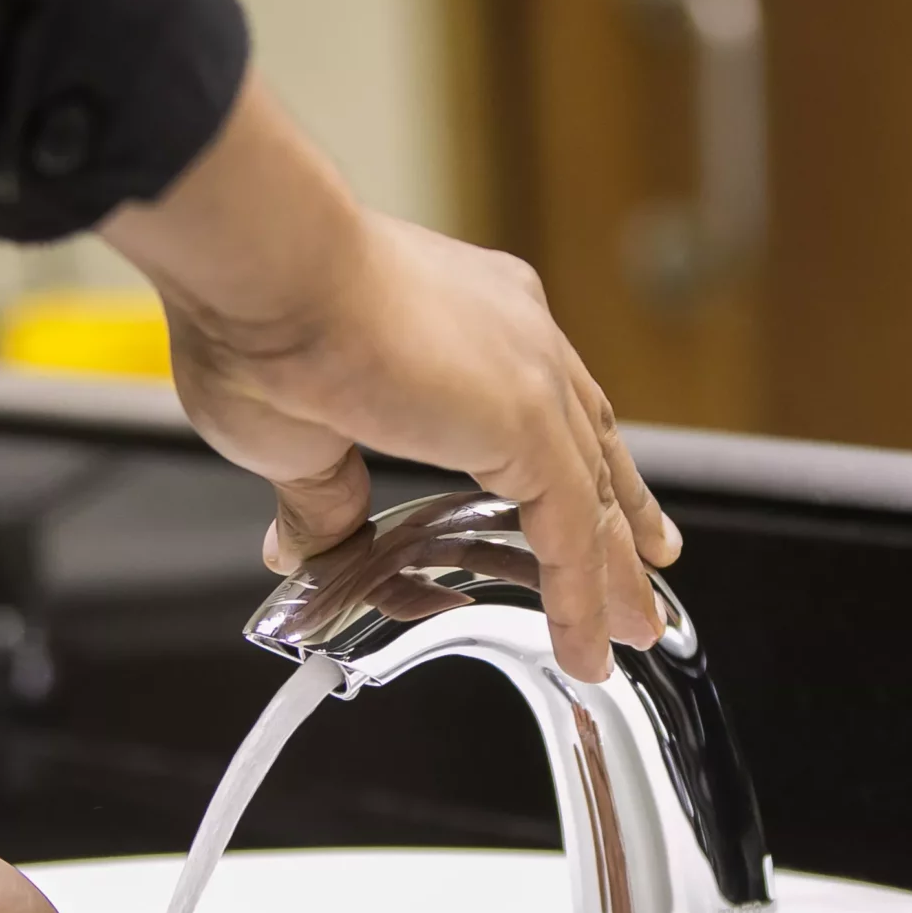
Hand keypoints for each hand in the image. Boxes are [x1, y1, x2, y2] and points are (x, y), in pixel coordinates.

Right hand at [102, 72, 677, 681]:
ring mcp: (529, 374)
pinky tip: (586, 644)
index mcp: (470, 316)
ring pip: (592, 494)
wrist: (266, 267)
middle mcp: (516, 333)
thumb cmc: (260, 317)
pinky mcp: (528, 422)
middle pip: (590, 442)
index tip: (591, 504)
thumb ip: (321, 500)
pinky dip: (581, 596)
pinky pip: (572, 532)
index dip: (570, 463)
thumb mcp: (299, 433)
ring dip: (615, 572)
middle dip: (623, 514)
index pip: (542, 404)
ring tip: (634, 629)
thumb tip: (299, 549)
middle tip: (651, 566)